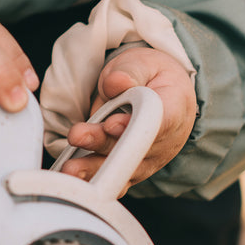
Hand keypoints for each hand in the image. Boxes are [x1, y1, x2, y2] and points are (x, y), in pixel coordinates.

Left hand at [60, 47, 197, 192]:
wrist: (163, 95)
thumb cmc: (153, 78)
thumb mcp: (144, 63)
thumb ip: (130, 71)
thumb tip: (116, 82)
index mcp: (174, 109)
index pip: (159, 123)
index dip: (135, 126)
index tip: (111, 124)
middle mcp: (165, 142)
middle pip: (135, 150)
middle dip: (104, 145)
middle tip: (77, 136)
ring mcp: (149, 161)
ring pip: (123, 171)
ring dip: (94, 169)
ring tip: (70, 167)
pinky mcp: (132, 171)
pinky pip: (115, 181)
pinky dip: (94, 181)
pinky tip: (74, 180)